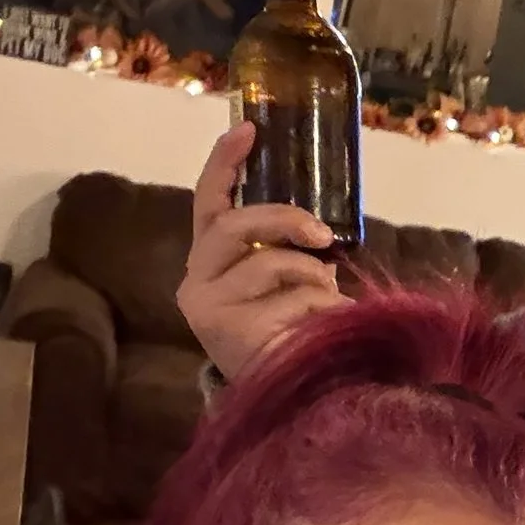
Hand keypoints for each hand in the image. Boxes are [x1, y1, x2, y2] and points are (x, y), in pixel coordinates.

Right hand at [175, 121, 344, 379]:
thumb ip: (288, 249)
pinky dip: (318, 304)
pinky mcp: (228, 328)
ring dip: (312, 274)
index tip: (248, 129)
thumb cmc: (288, 331)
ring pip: (267, 261)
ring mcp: (207, 306)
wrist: (288, 395)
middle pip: (233, 224)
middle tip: (321, 233)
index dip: (224, 164)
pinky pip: (289, 296)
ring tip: (328, 294)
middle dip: (283, 218)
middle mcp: (196, 281)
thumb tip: (319, 230)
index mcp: (209, 261)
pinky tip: (321, 325)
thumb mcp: (288, 281)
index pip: (208, 203)